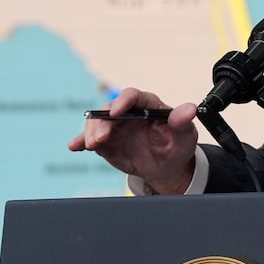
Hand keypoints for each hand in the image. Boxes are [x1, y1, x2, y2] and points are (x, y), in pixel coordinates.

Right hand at [69, 87, 199, 194]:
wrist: (166, 167)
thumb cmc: (177, 146)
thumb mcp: (185, 135)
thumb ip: (183, 122)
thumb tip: (189, 109)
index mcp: (147, 105)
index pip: (132, 96)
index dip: (123, 102)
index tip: (116, 112)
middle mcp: (127, 113)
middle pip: (109, 110)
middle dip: (102, 122)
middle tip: (101, 138)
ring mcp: (115, 127)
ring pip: (97, 124)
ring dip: (91, 133)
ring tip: (92, 145)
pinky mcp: (106, 142)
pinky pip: (91, 139)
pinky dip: (81, 141)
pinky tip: (74, 146)